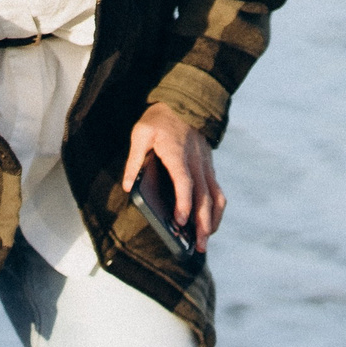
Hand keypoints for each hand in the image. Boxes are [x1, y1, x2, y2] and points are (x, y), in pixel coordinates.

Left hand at [122, 102, 224, 242]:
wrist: (184, 102)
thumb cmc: (158, 120)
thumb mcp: (140, 134)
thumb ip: (134, 160)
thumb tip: (128, 186)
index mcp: (178, 154)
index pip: (184, 182)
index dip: (184, 203)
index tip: (180, 222)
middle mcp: (196, 162)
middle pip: (203, 196)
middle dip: (202, 222)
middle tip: (199, 244)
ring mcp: (206, 166)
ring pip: (215, 197)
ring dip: (213, 220)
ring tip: (207, 240)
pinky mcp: (209, 169)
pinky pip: (217, 192)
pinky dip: (216, 210)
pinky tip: (211, 224)